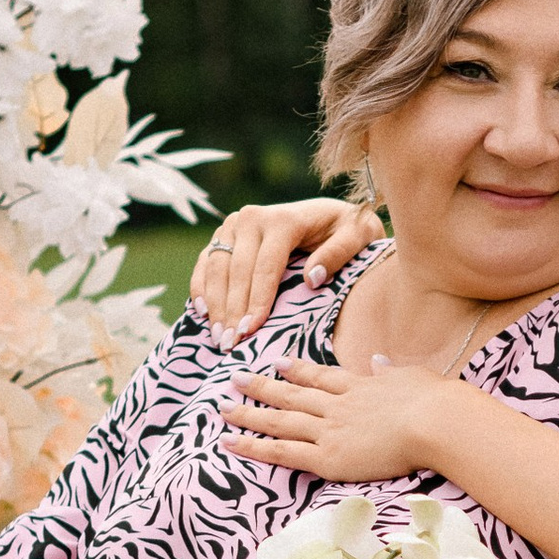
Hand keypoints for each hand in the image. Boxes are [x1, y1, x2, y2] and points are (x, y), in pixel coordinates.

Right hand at [187, 198, 381, 343]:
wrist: (331, 213)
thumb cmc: (346, 230)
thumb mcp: (357, 236)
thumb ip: (338, 254)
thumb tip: (311, 278)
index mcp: (283, 220)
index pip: (265, 268)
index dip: (256, 302)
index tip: (250, 332)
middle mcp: (252, 217)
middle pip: (236, 271)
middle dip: (231, 310)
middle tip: (229, 344)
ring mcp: (234, 224)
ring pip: (216, 267)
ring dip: (214, 304)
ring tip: (218, 337)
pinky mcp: (224, 234)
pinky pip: (206, 262)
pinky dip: (201, 286)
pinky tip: (202, 313)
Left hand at [222, 354, 460, 483]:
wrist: (435, 422)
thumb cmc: (435, 403)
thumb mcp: (412, 377)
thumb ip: (391, 371)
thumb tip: (379, 361)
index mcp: (359, 386)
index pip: (321, 377)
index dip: (297, 371)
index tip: (278, 363)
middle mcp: (338, 405)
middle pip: (292, 395)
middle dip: (262, 387)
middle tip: (235, 379)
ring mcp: (330, 430)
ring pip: (280, 420)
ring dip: (249, 414)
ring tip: (223, 408)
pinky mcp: (328, 457)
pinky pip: (283, 452)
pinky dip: (255, 447)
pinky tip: (231, 442)